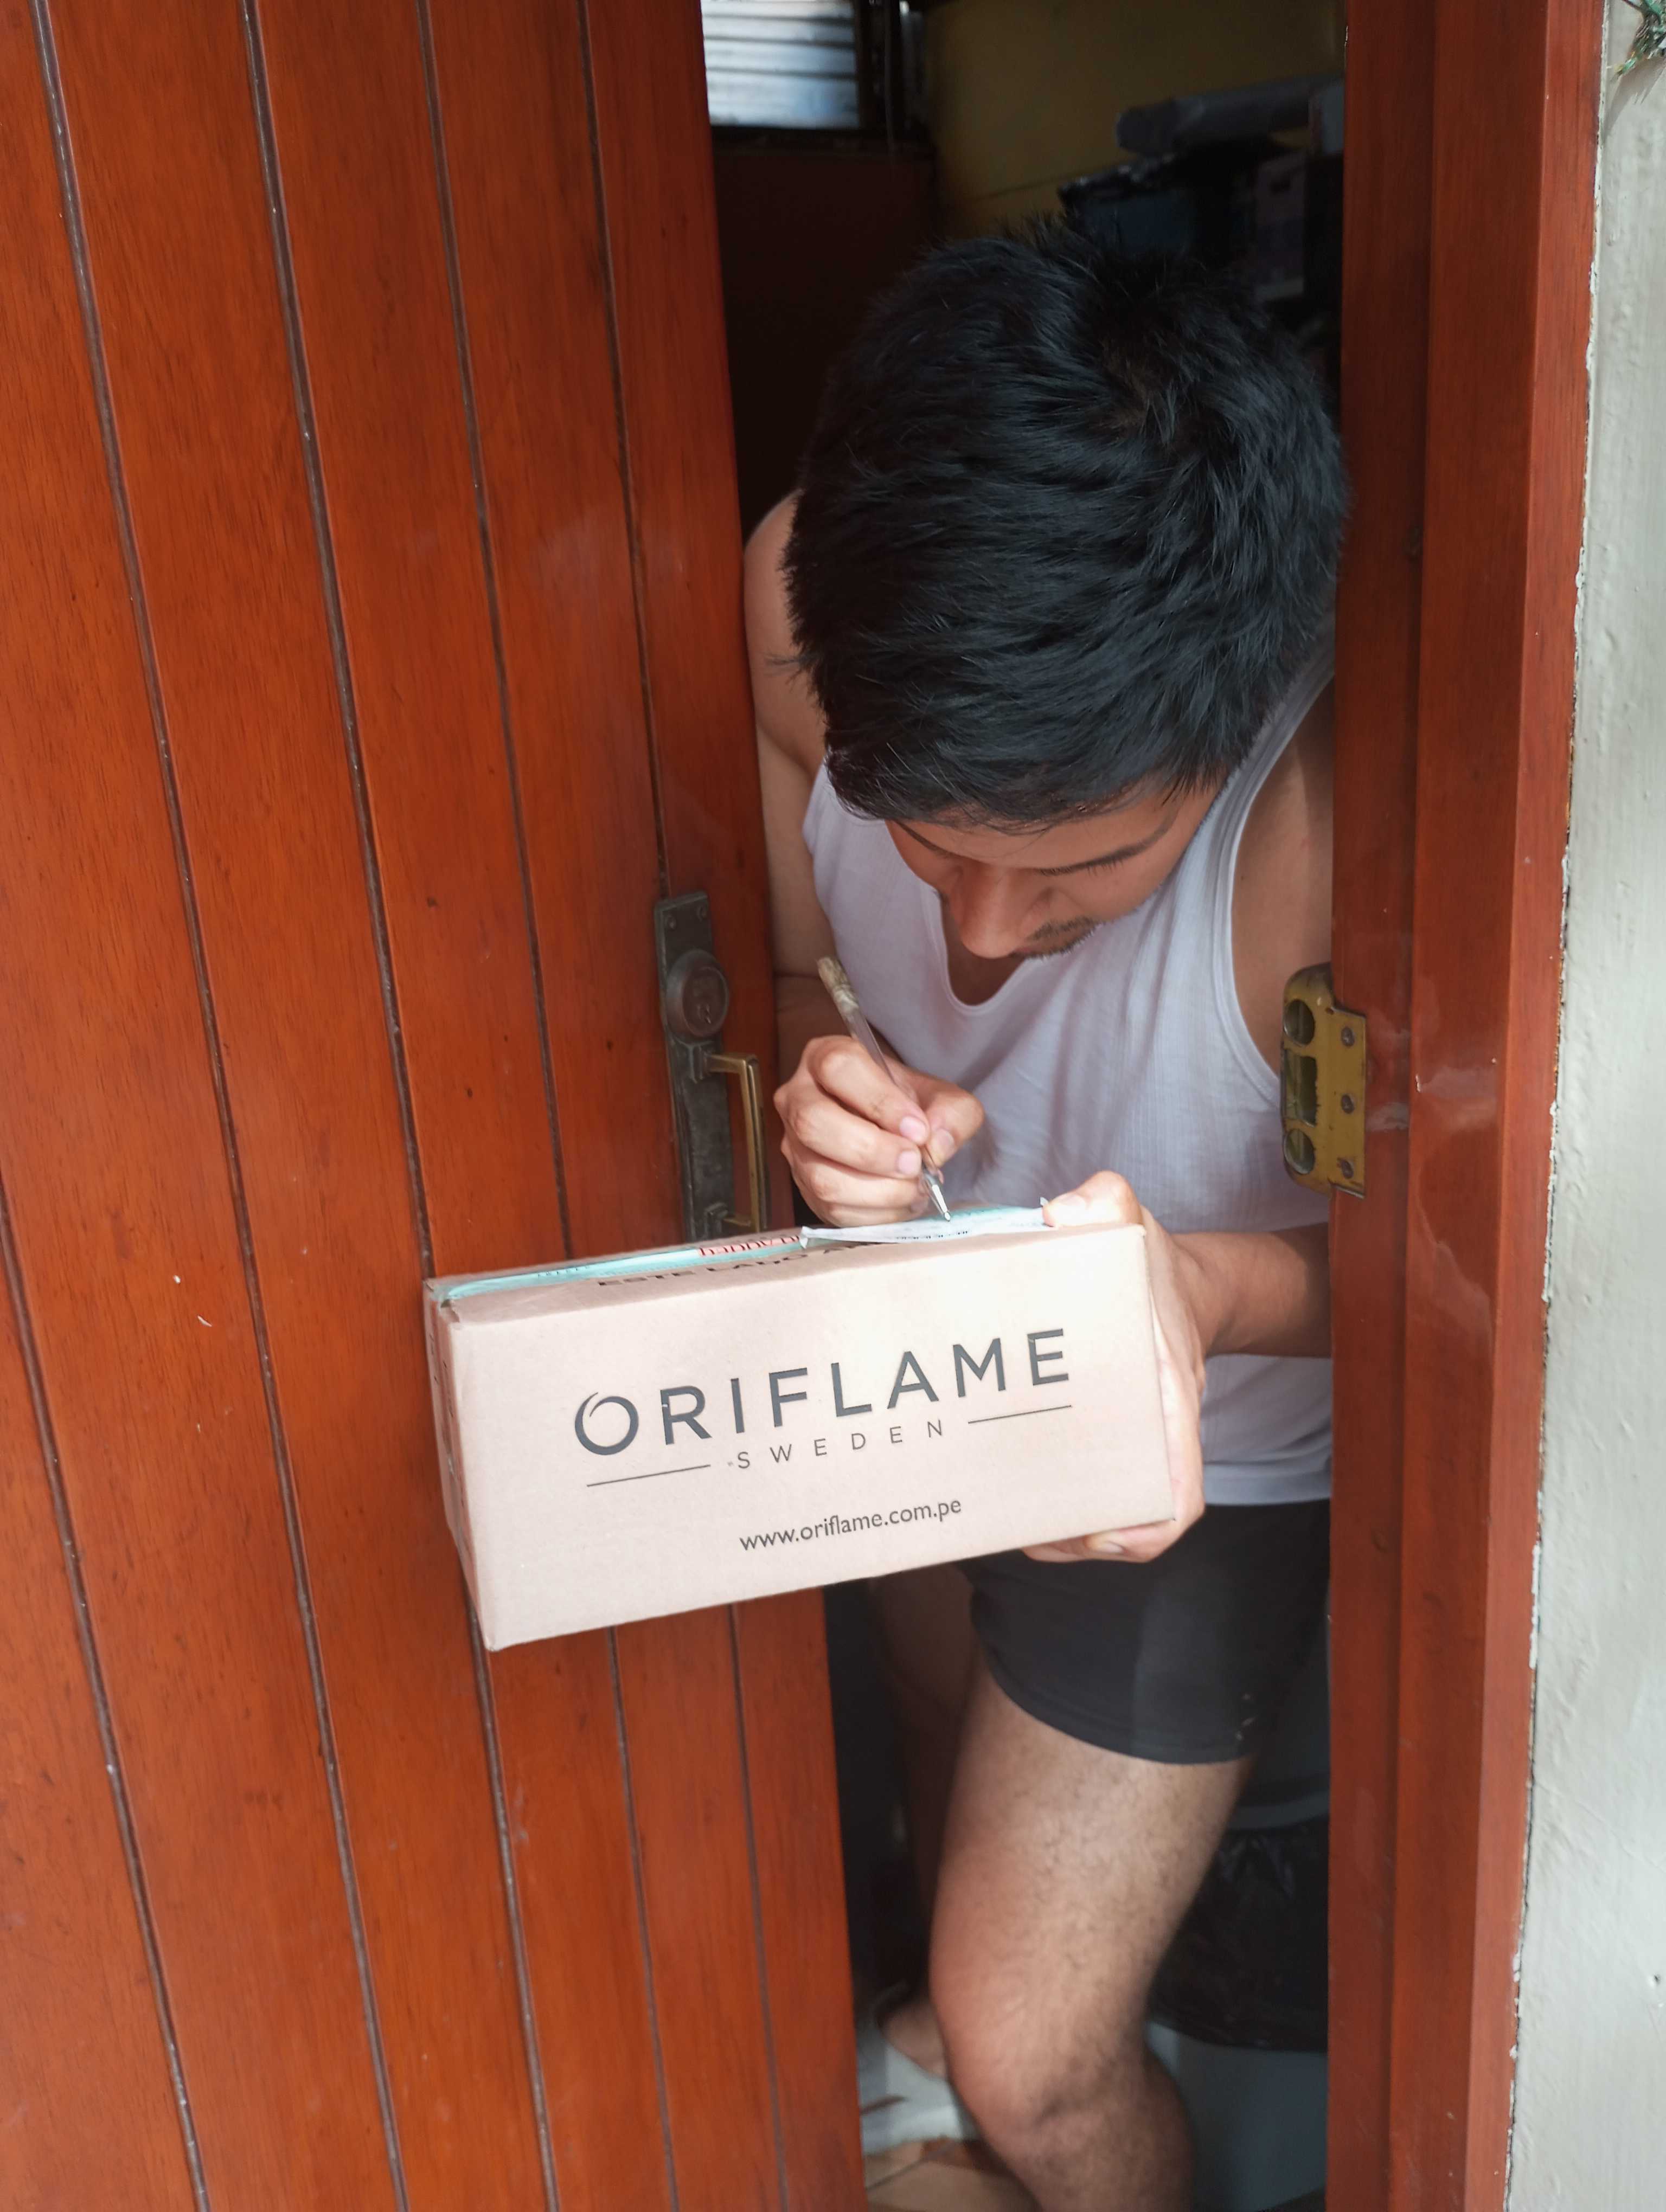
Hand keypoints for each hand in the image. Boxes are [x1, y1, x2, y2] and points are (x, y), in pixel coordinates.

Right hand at [774, 1036, 983, 1226]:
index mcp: (825, 1058)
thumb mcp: (943, 1098)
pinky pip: (829, 1208)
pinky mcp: (803, 1185)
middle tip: (913, 1163)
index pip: (838, 1068)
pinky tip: (900, 1202)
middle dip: (871, 1151)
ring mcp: (794, 1145)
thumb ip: (952, 1112)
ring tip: (913, 1187)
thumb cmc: (910, 1108)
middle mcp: (798, 1098)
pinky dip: (873, 1213)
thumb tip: (935, 1145)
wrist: (896, 1134)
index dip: (879, 1101)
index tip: (918, 1128)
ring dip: (876, 1191)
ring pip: (820, 1175)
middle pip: (813, 1122)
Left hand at [1023, 1172, 1214, 1566]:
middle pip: (1133, 1518)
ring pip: (1106, 1508)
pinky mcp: (1107, 1432)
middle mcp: (1157, 1431)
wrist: (1174, 1279)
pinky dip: (1058, 1500)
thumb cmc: (1153, 1264)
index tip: (1099, 1534)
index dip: (1145, 1529)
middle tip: (1020, 1529)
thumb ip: (1106, 1201)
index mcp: (1170, 1399)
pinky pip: (1091, 1482)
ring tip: (1005, 1521)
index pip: (1180, 1489)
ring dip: (1061, 1530)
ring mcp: (1133, 1438)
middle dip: (1079, 1538)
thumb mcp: (1133, 1220)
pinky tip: (1013, 1488)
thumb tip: (1065, 1212)